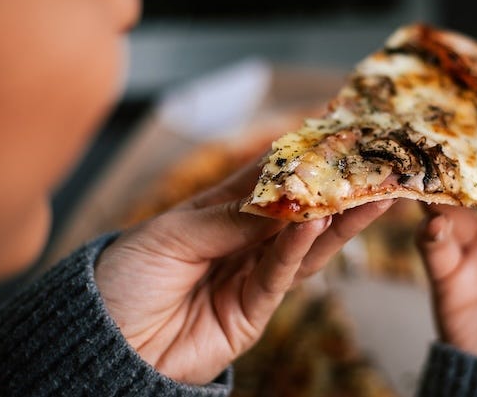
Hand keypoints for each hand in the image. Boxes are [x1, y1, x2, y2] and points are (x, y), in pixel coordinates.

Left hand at [95, 162, 392, 384]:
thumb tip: (284, 197)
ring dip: (337, 219)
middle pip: (296, 210)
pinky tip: (320, 223)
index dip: (296, 154)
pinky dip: (301, 248)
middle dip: (332, 188)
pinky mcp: (253, 312)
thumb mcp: (171, 235)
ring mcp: (250, 276)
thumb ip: (230, 218)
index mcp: (216, 213)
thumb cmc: (125, 279)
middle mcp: (241, 242)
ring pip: (304, 244)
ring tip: (370, 193)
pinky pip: (281, 276)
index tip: (331, 129)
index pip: (265, 177)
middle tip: (369, 162)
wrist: (106, 346)